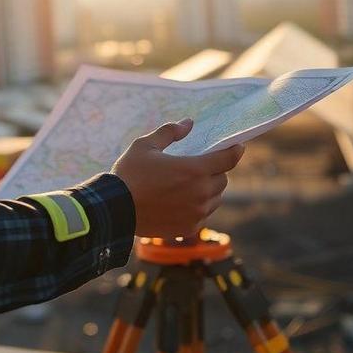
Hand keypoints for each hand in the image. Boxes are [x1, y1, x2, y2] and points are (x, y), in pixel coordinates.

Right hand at [111, 118, 244, 237]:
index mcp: (194, 170)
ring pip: (214, 199)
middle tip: (200, 167)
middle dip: (215, 171)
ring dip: (208, 190)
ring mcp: (196, 213)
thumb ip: (169, 132)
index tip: (238, 146)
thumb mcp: (145, 145)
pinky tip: (181, 203)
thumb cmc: (129, 174)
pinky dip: (198, 208)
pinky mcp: (189, 229)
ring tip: (189, 186)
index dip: (236, 150)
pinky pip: (203, 215)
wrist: (115, 210)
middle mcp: (201, 193)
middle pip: (222, 179)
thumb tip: (188, 123)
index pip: (228, 159)